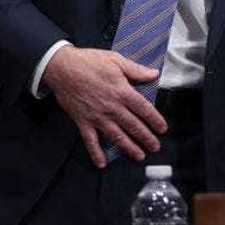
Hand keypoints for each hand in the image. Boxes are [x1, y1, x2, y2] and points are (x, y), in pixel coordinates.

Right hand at [42, 46, 166, 167]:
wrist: (62, 68)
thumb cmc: (88, 62)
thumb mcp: (116, 60)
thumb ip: (136, 70)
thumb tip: (154, 74)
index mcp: (122, 92)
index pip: (144, 110)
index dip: (155, 120)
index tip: (162, 128)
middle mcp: (112, 107)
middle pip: (134, 126)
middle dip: (146, 138)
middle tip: (155, 147)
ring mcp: (97, 117)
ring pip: (117, 136)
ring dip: (129, 148)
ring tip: (139, 156)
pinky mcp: (83, 122)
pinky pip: (90, 141)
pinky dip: (96, 153)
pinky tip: (102, 163)